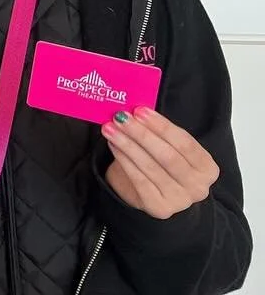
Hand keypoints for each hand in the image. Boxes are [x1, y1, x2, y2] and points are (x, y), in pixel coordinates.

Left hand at [103, 107, 219, 218]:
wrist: (157, 195)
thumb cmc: (163, 164)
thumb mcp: (170, 149)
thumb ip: (160, 133)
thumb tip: (135, 111)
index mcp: (207, 168)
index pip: (185, 143)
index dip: (161, 126)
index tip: (139, 110)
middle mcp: (199, 187)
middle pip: (167, 156)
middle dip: (141, 134)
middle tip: (120, 117)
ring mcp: (180, 200)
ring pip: (150, 167)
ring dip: (127, 145)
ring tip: (110, 129)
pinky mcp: (159, 208)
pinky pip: (139, 180)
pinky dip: (124, 160)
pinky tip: (113, 146)